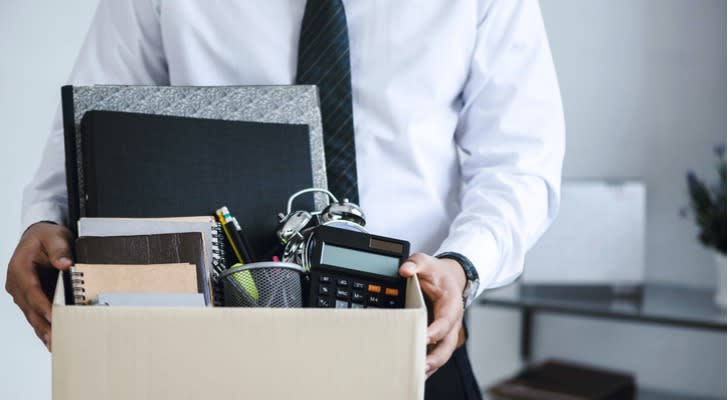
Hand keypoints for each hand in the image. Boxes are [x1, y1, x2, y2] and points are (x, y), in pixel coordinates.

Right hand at [6, 222, 72, 350]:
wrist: (39, 236)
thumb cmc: (46, 237)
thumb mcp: (55, 237)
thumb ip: (60, 250)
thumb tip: (65, 264)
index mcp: (20, 268)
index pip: (31, 290)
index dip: (42, 305)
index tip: (53, 316)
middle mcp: (17, 283)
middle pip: (30, 307)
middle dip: (43, 324)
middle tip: (56, 339)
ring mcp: (21, 292)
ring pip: (31, 315)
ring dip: (42, 330)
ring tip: (54, 344)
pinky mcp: (29, 298)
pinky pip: (34, 314)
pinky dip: (42, 327)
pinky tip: (50, 339)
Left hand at [399, 253, 466, 377]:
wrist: (448, 278)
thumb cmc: (437, 273)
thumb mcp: (426, 261)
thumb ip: (416, 263)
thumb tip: (405, 270)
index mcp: (451, 304)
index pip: (446, 320)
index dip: (436, 330)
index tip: (424, 337)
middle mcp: (452, 321)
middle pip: (447, 344)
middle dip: (435, 357)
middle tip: (420, 365)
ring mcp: (446, 332)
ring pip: (442, 353)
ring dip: (431, 365)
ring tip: (416, 375)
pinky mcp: (439, 337)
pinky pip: (435, 353)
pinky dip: (427, 364)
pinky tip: (416, 373)